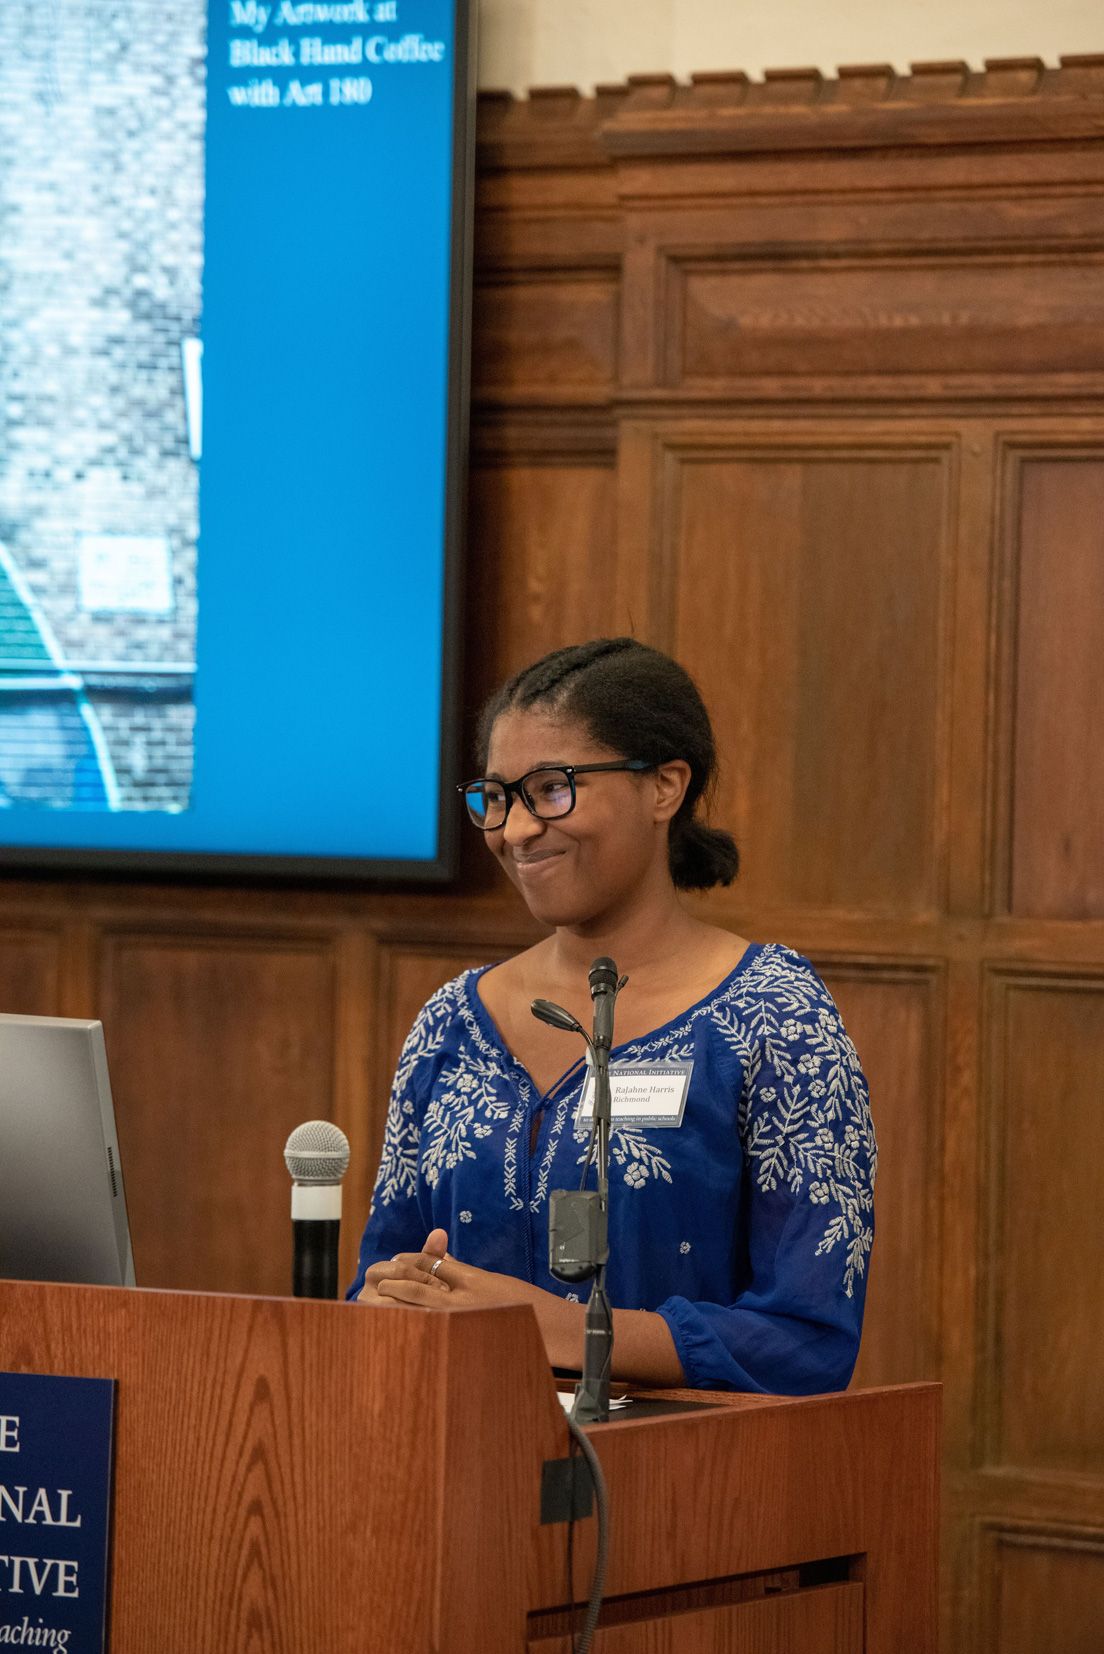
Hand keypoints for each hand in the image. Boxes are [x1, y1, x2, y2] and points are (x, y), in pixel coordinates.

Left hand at [358, 1227, 541, 1313]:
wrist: (554, 1328)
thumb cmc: (528, 1305)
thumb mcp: (496, 1282)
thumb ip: (467, 1272)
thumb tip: (444, 1258)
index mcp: (475, 1278)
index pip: (435, 1262)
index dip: (411, 1259)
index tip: (396, 1259)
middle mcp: (468, 1296)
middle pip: (421, 1281)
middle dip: (397, 1278)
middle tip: (378, 1278)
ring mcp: (466, 1318)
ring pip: (421, 1304)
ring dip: (397, 1299)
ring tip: (379, 1296)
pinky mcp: (467, 1336)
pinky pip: (433, 1328)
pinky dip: (413, 1324)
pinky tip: (397, 1325)